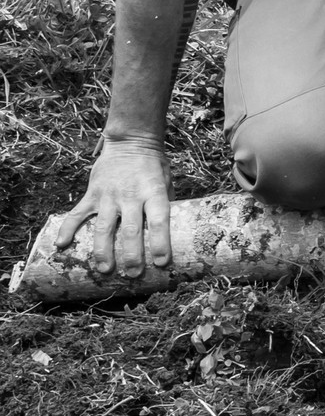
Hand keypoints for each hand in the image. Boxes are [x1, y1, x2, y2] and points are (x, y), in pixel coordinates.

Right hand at [55, 137, 172, 276]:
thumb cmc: (153, 166)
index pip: (159, 220)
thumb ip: (165, 204)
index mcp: (153, 193)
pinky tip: (62, 246)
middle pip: (130, 230)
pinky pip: (77, 214)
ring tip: (105, 269)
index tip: (162, 263)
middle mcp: (130, 196)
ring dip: (103, 251)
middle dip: (131, 255)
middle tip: (133, 274)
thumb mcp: (167, 182)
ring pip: (104, 227)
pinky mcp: (92, 194)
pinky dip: (68, 230)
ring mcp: (109, 195)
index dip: (160, 242)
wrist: (131, 141)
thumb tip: (170, 232)